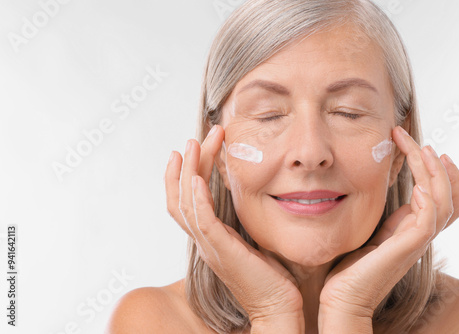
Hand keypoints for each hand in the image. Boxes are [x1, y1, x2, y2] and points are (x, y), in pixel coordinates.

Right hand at [165, 125, 304, 332]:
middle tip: (194, 139)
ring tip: (193, 145)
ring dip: (188, 172)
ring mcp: (210, 247)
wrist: (278, 308)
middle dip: (186, 165)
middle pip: (181, 197)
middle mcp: (205, 241)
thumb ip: (247, 220)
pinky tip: (196, 178)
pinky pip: (202, 222)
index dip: (184, 175)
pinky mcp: (222, 252)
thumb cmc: (272, 277)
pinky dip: (196, 199)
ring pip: (185, 204)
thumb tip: (258, 194)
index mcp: (212, 238)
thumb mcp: (256, 240)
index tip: (192, 149)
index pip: (187, 201)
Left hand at [318, 126, 458, 331]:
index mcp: (412, 229)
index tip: (424, 147)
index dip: (440, 173)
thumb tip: (396, 196)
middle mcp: (420, 234)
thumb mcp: (373, 234)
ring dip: (435, 174)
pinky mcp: (405, 249)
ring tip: (424, 151)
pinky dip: (428, 201)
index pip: (442, 197)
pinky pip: (428, 222)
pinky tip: (416, 186)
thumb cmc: (351, 268)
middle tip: (422, 141)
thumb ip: (388, 219)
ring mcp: (415, 242)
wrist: (341, 298)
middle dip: (438, 165)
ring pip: (444, 203)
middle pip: (449, 195)